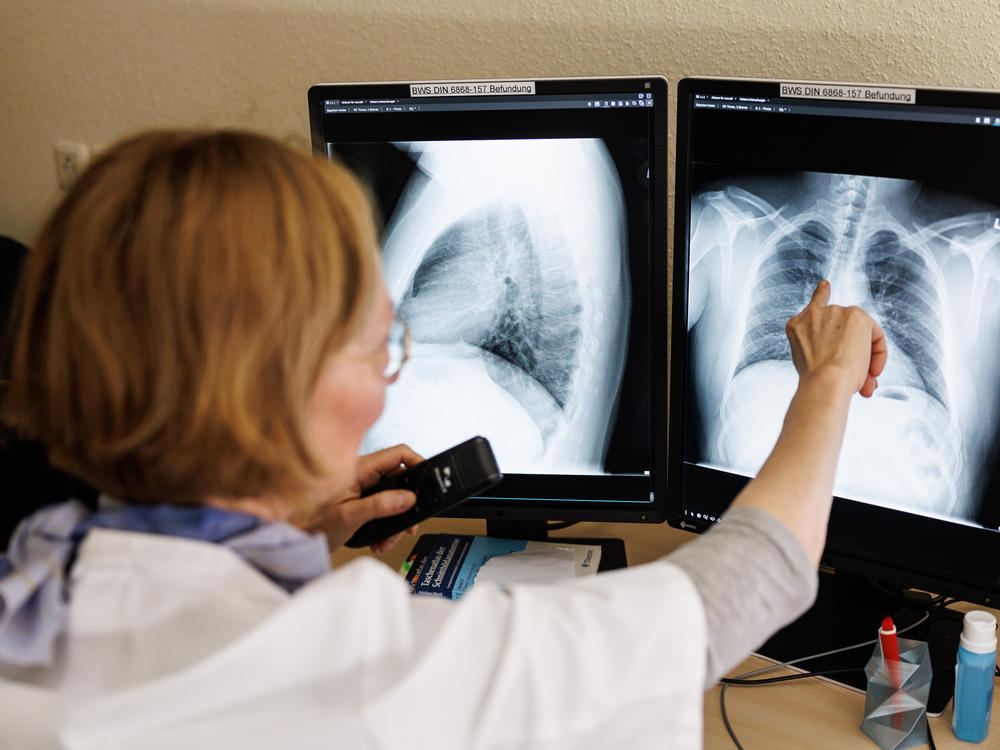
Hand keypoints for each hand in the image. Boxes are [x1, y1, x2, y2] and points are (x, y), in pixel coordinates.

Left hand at [297, 444, 423, 553]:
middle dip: (407, 504)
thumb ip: (380, 505)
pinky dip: (385, 524)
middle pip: (399, 479)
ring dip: (395, 519)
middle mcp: (362, 473)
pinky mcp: (360, 499)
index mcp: (359, 468)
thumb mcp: (349, 516)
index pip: (398, 454)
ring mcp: (361, 487)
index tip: (430, 480)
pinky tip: (379, 538)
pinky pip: (382, 506)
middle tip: (409, 524)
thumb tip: (408, 497)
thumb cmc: (309, 524)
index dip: (418, 463)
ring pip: (393, 496)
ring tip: (387, 539)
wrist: (292, 538)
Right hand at [786, 280, 887, 397]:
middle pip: (842, 330)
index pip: (813, 306)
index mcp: (796, 325)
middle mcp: (813, 314)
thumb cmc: (817, 382)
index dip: (821, 293)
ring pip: (859, 335)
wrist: (824, 382)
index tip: (825, 284)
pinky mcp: (856, 315)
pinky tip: (875, 370)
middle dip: (851, 355)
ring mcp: (834, 311)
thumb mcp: (810, 363)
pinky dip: (879, 353)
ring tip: (863, 384)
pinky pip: (875, 335)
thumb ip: (825, 350)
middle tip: (857, 384)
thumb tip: (851, 365)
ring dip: (865, 360)